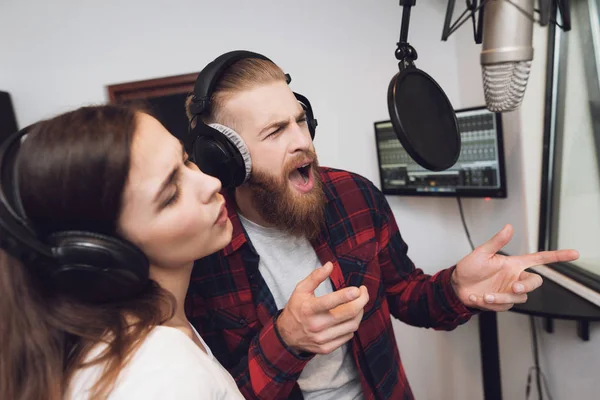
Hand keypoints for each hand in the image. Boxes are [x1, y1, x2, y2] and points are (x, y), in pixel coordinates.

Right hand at [276, 262, 368, 354]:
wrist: (286, 335)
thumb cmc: (296, 308)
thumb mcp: (301, 290)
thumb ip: (315, 276)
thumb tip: (330, 265)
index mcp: (309, 309)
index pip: (331, 302)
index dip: (348, 295)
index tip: (358, 289)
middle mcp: (316, 325)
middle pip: (349, 314)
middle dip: (362, 301)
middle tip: (363, 292)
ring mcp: (322, 338)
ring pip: (352, 325)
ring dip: (359, 312)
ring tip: (357, 304)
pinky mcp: (326, 348)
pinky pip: (348, 336)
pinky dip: (352, 325)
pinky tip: (348, 318)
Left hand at [452, 224, 578, 311]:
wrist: (456, 287)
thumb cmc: (469, 268)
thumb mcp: (482, 253)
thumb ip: (497, 242)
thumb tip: (509, 227)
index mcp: (514, 264)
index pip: (540, 259)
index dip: (557, 256)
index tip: (574, 254)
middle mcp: (514, 278)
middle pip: (534, 283)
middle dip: (526, 286)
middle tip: (514, 288)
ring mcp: (509, 292)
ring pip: (518, 298)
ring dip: (500, 298)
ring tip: (484, 295)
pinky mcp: (502, 303)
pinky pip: (503, 306)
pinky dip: (489, 303)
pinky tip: (477, 298)